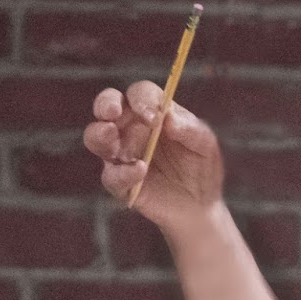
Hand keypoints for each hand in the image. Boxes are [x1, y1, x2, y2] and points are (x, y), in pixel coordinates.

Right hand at [83, 81, 224, 229]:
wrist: (201, 205)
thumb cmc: (201, 166)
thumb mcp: (205, 146)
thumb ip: (191, 130)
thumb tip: (169, 118)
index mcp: (152, 113)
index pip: (139, 94)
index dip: (142, 99)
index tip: (153, 116)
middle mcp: (130, 128)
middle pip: (106, 106)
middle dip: (105, 105)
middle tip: (112, 112)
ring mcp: (120, 154)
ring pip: (95, 138)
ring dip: (100, 136)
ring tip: (112, 137)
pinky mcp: (119, 181)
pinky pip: (111, 175)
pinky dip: (123, 173)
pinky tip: (141, 170)